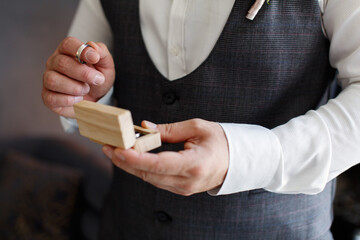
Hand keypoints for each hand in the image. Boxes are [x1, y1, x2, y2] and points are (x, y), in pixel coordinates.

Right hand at [42, 37, 114, 117]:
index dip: (81, 50)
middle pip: (61, 63)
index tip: (95, 58)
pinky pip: (52, 98)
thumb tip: (92, 46)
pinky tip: (79, 99)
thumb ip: (102, 53)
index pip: (68, 44)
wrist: (96, 99)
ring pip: (53, 80)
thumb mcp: (105, 65)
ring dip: (75, 87)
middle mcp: (54, 63)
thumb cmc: (97, 78)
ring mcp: (48, 79)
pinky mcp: (48, 97)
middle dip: (83, 73)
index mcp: (68, 51)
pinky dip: (69, 100)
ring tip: (86, 89)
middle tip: (98, 80)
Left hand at [102, 119, 228, 195]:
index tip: (117, 149)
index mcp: (194, 165)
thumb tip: (144, 128)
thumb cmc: (221, 141)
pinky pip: (155, 180)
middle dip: (124, 161)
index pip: (158, 164)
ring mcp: (183, 188)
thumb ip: (168, 130)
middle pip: (148, 174)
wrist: (236, 161)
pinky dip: (140, 168)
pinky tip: (130, 157)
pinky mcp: (180, 188)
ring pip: (148, 178)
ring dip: (129, 165)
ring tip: (113, 149)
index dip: (135, 159)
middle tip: (107, 146)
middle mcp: (187, 182)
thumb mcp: (197, 128)